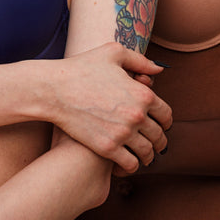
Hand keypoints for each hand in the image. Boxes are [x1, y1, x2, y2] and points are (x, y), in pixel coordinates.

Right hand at [45, 42, 171, 174]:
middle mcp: (136, 115)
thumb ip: (140, 61)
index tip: (160, 126)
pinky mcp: (107, 148)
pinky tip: (127, 162)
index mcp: (142, 94)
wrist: (53, 89)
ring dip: (148, 157)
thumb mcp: (113, 53)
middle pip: (159, 137)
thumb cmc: (81, 68)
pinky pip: (130, 164)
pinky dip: (132, 166)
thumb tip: (159, 70)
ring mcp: (122, 133)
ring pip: (147, 153)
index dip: (165, 122)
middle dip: (159, 142)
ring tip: (143, 156)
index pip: (166, 115)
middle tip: (154, 145)